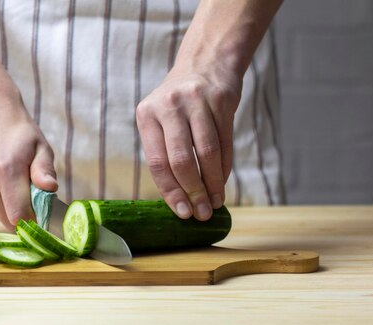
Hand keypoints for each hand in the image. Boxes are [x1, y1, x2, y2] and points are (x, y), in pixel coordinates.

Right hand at [0, 98, 56, 229]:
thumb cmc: (19, 133)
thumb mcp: (41, 147)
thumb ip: (44, 170)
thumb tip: (50, 189)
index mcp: (6, 170)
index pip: (19, 216)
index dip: (34, 221)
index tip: (44, 216)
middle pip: (8, 220)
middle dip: (24, 216)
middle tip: (31, 198)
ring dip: (10, 210)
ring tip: (14, 187)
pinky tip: (0, 185)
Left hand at [136, 67, 240, 220]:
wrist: (206, 63)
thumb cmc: (180, 104)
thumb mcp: (161, 119)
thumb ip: (165, 153)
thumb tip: (179, 199)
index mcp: (146, 115)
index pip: (157, 163)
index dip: (170, 191)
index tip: (182, 213)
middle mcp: (168, 106)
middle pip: (181, 161)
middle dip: (193, 192)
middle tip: (202, 213)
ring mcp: (196, 101)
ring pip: (206, 153)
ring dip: (213, 183)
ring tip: (216, 202)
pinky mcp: (221, 100)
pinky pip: (225, 142)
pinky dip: (224, 167)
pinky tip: (223, 182)